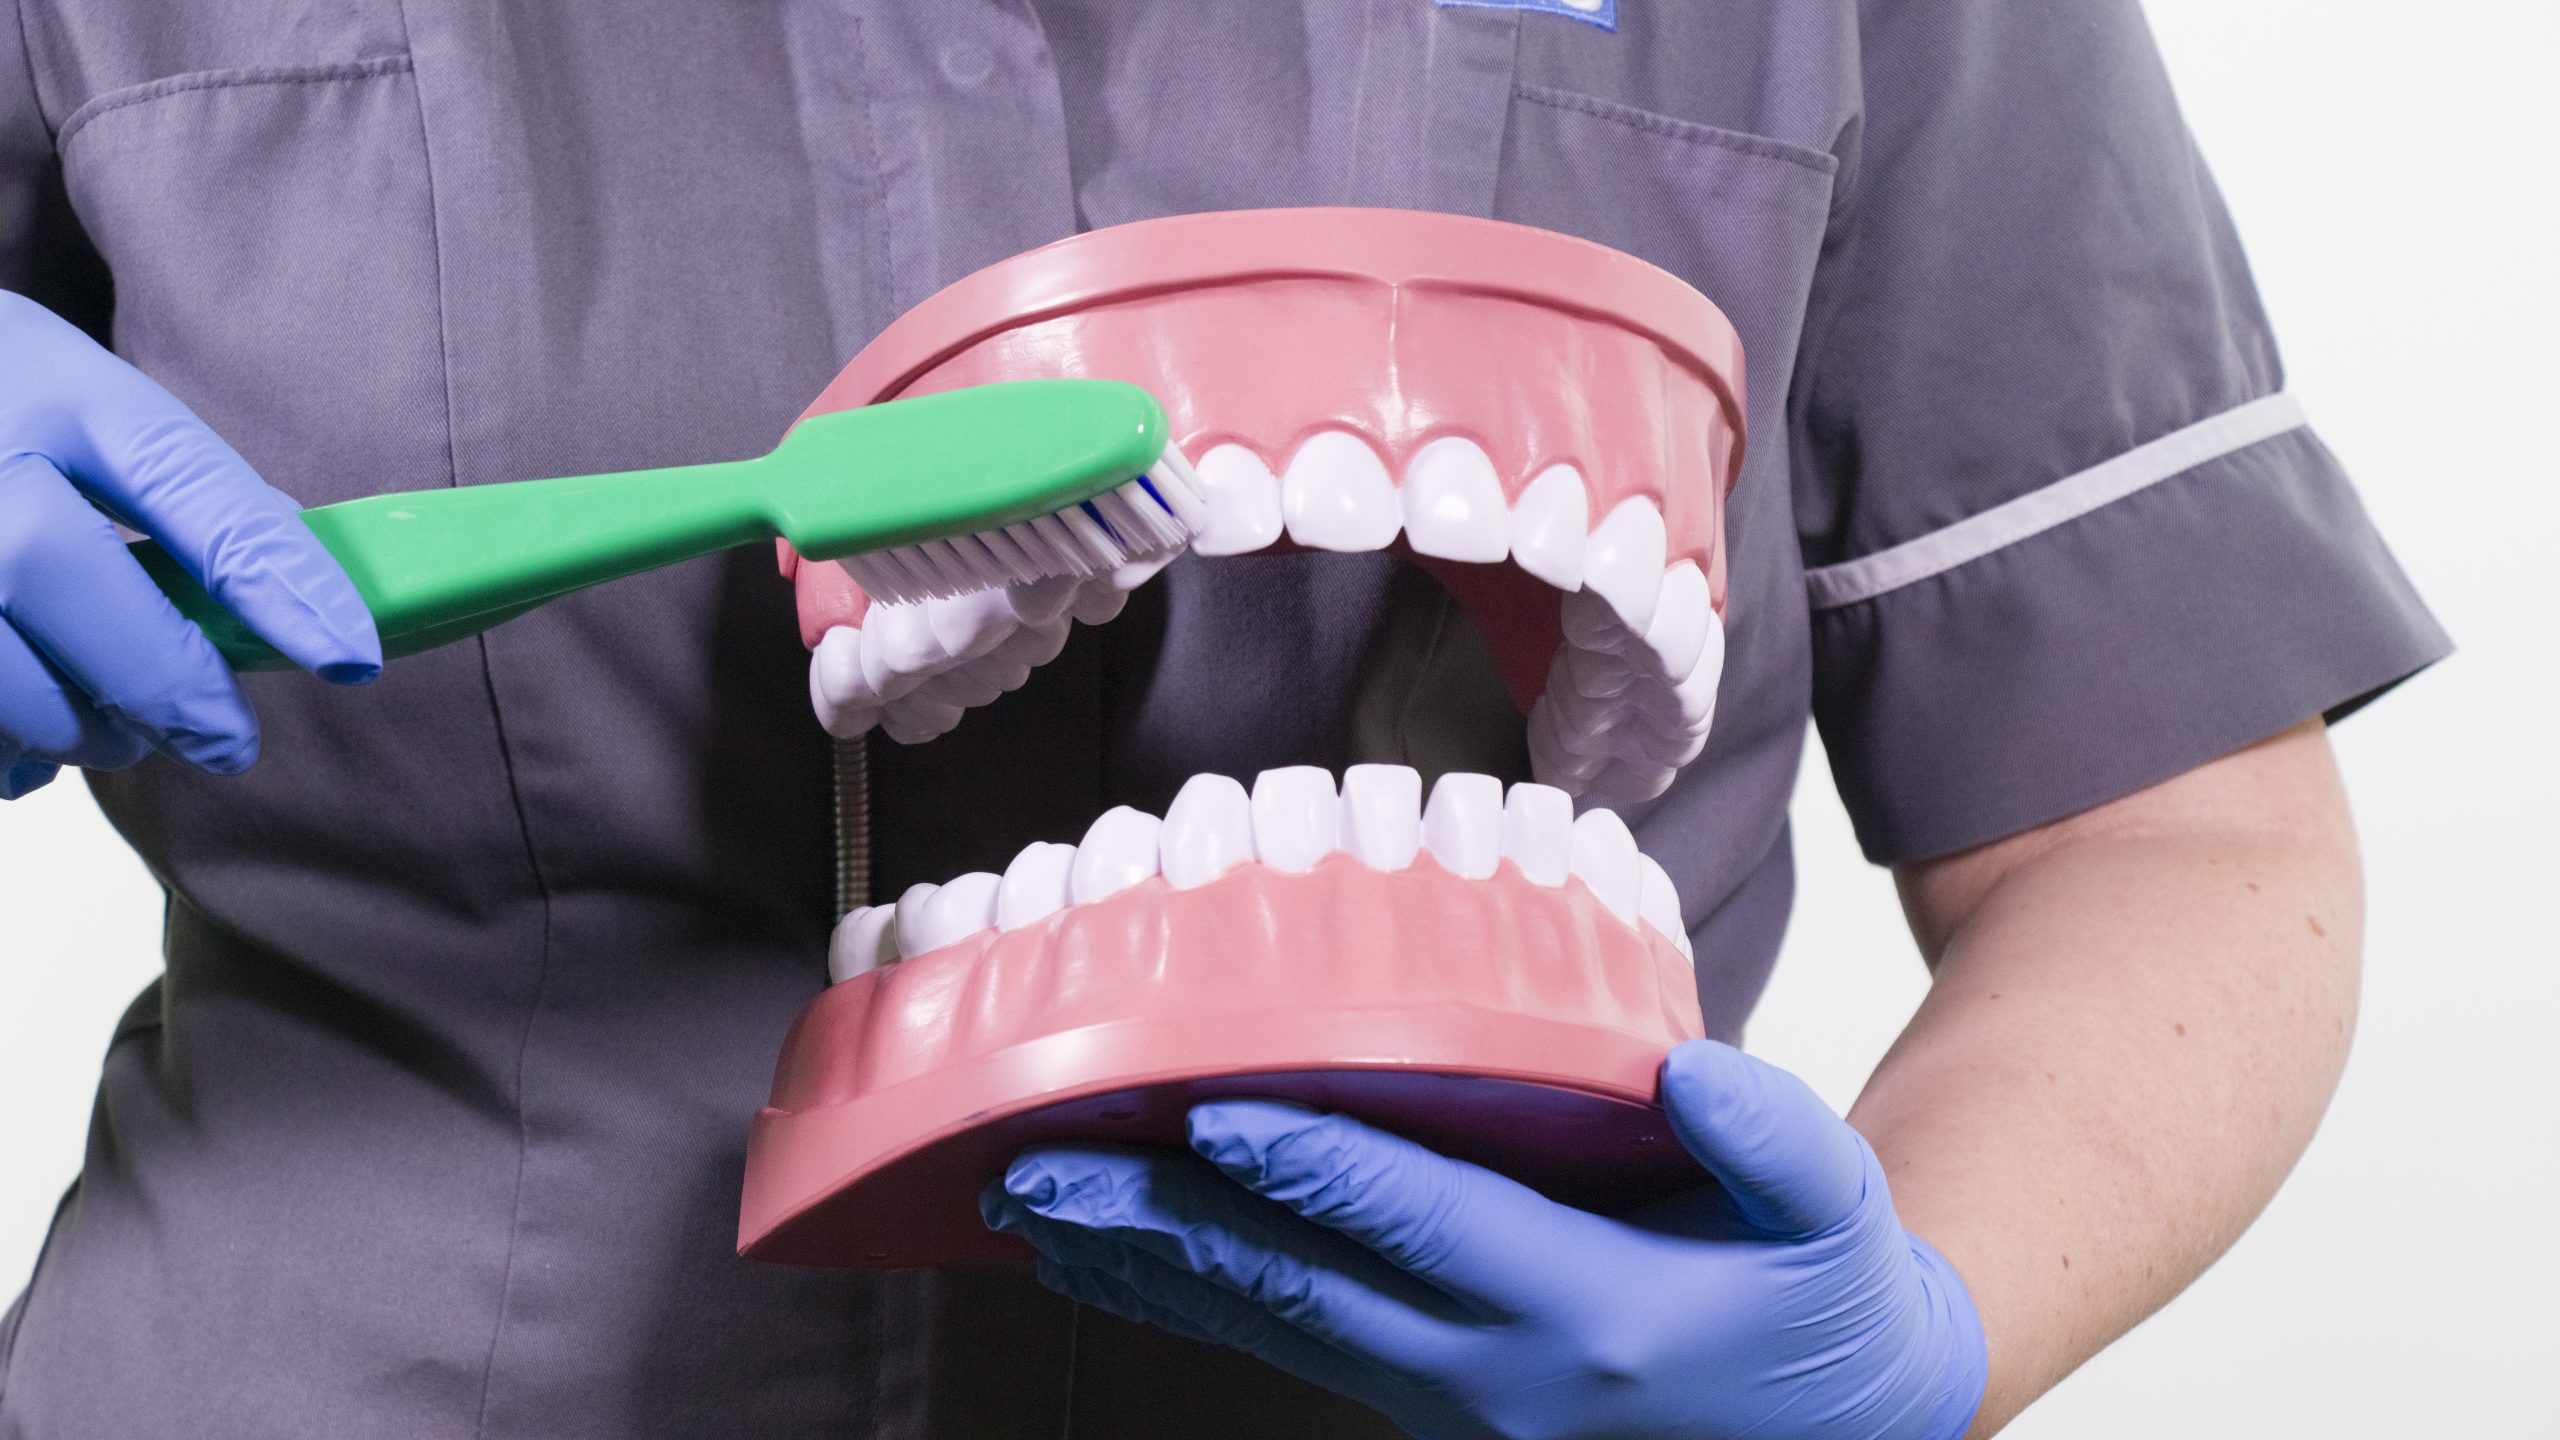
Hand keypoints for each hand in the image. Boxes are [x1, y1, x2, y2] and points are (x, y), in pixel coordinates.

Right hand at [0, 292, 377, 797]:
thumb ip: (172, 476)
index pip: (186, 483)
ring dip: (80, 728)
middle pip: (71, 580)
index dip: (277, 578)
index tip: (351, 656)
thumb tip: (297, 578)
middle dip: (168, 683)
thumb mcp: (71, 385)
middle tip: (230, 742)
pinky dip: (1, 748)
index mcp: (51, 381)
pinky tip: (28, 750)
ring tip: (121, 737)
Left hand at [983, 1040, 1987, 1439]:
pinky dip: (1200, 1305)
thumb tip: (1694, 1072)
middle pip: (1302, 1291)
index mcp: (1587, 1315)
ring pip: (1274, 1332)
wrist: (1837, 1430)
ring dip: (1153, 1270)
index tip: (1214, 1112)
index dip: (1317, 1168)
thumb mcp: (1837, 1216)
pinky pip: (1293, 1352)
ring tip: (1043, 1212)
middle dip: (1167, 1225)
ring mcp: (1452, 1408)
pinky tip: (1133, 1261)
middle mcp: (1495, 1378)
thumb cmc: (1821, 1304)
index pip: (1424, 1226)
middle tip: (1045, 1167)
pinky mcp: (1431, 1410)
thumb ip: (1776, 1142)